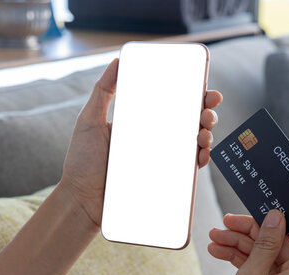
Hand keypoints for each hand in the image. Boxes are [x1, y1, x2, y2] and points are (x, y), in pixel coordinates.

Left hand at [59, 59, 222, 227]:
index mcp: (141, 122)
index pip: (171, 104)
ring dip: (206, 134)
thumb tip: (117, 60)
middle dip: (205, 112)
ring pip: (193, 143)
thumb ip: (103, 91)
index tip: (203, 87)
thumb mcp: (89, 120)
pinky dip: (200, 160)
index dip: (191, 95)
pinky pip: (187, 169)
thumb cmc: (82, 161)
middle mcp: (153, 140)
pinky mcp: (162, 180)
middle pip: (188, 121)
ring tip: (204, 131)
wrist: (81, 200)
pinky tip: (202, 153)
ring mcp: (160, 160)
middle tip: (208, 108)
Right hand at [208, 211, 288, 274]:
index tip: (263, 212)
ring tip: (215, 238)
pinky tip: (218, 251)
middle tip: (226, 222)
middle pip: (281, 241)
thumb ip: (265, 242)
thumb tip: (276, 215)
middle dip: (251, 231)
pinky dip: (241, 259)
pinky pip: (261, 267)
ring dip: (241, 244)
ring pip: (267, 253)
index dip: (288, 219)